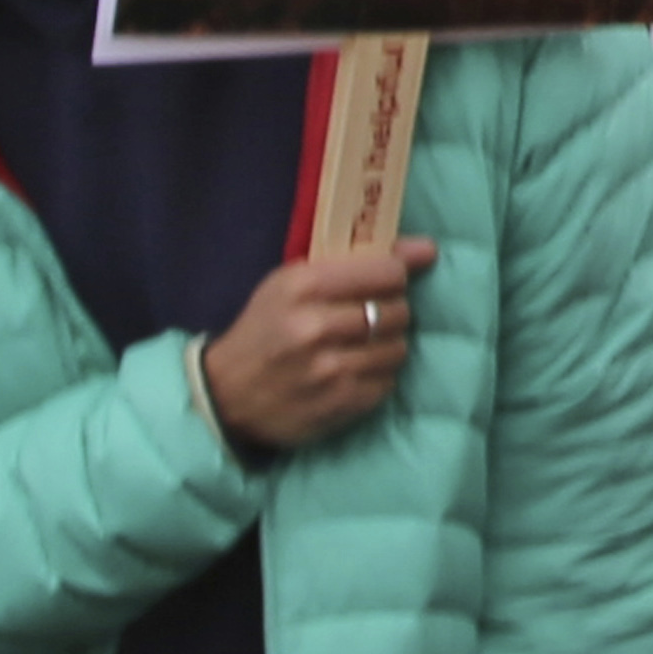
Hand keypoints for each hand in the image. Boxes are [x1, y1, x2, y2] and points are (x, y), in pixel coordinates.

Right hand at [198, 237, 433, 453]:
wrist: (224, 394)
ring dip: (387, 345)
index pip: (387, 272)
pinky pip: (387, 382)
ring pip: (398, 348)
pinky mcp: (338, 404)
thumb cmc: (264, 328)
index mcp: (304, 286)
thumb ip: (358, 261)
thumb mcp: (293, 281)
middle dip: (391, 311)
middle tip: (371, 315)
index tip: (388, 281)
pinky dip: (378, 375)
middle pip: (396, 310)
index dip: (395, 275)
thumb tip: (428, 249)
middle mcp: (316, 327)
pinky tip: (354, 371)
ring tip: (362, 345)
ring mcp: (328, 369)